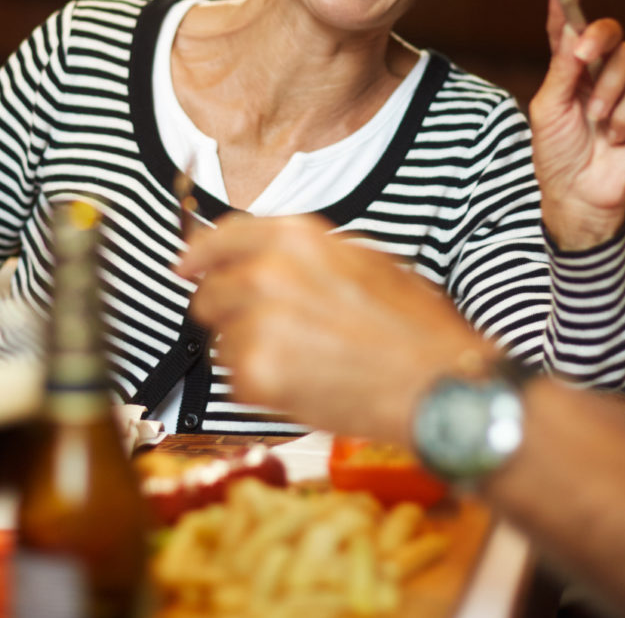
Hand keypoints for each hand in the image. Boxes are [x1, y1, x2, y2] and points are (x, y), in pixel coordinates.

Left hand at [178, 214, 492, 444]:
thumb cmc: (414, 327)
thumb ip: (303, 255)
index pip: (221, 237)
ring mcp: (256, 325)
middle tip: (267, 333)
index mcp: (295, 239)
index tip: (188, 266)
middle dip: (229, 314)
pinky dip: (260, 387)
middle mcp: (267, 274)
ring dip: (249, 353)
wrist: (437, 385)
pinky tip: (306, 383)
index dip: (201, 255)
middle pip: (209, 293)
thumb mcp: (364, 260)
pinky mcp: (255, 375)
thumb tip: (257, 258)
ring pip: (221, 341)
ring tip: (306, 361)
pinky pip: (234, 380)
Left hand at [529, 0, 624, 249]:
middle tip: (584, 55)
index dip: (567, 3)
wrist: (578, 194)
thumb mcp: (548, 107)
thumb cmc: (556, 152)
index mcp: (569, 68)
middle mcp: (599, 72)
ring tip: (595, 120)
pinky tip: (614, 137)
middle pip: (611, 32)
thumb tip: (570, 24)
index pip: (569, 28)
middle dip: (599, 37)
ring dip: (608, 91)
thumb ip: (561, 66)